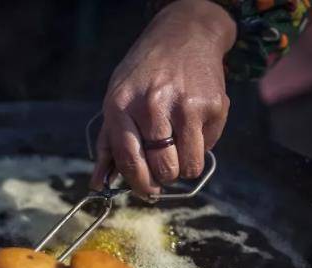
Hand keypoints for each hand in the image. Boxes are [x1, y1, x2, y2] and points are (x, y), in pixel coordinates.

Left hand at [90, 0, 236, 195]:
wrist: (184, 35)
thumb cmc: (143, 75)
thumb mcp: (117, 100)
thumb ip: (108, 144)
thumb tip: (97, 183)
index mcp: (121, 106)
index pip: (130, 160)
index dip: (139, 183)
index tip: (146, 189)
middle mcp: (152, 105)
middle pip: (163, 168)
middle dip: (164, 177)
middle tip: (164, 166)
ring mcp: (186, 105)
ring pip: (189, 165)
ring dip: (184, 166)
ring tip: (179, 148)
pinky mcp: (214, 105)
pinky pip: (209, 148)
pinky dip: (201, 145)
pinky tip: (193, 124)